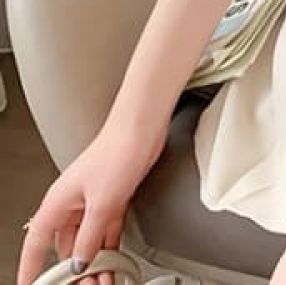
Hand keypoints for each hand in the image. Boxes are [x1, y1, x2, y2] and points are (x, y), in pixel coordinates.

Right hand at [17, 120, 167, 284]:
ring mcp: (93, 198)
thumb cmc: (117, 151)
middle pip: (65, 245)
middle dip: (73, 270)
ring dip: (94, 260)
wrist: (142, 128)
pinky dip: (109, 245)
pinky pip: (105, 228)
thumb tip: (80, 262)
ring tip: (103, 280)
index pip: (36, 243)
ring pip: (87, 239)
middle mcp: (72, 201)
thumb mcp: (102, 204)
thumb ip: (90, 237)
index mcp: (58, 202)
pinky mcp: (113, 195)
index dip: (30, 267)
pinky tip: (114, 259)